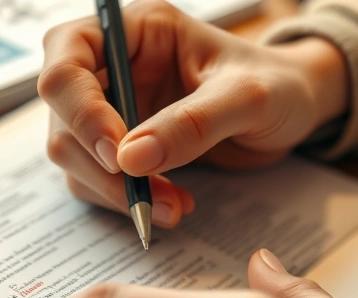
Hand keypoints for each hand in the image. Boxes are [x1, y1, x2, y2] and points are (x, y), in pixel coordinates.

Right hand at [38, 0, 348, 227]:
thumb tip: (130, 159)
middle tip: (147, 195)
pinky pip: (98, 181)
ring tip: (172, 207)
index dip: (80, 110)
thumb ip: (192, 123)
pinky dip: (126, 201)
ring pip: (74, 156)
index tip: (117, 155)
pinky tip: (170, 204)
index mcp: (136, 30)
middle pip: (62, 116)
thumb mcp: (246, 97)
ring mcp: (113, 108)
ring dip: (114, 192)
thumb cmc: (276, 85)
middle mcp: (113, 66)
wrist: (294, 110)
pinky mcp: (122, 148)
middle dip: (99, 165)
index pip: (67, 60)